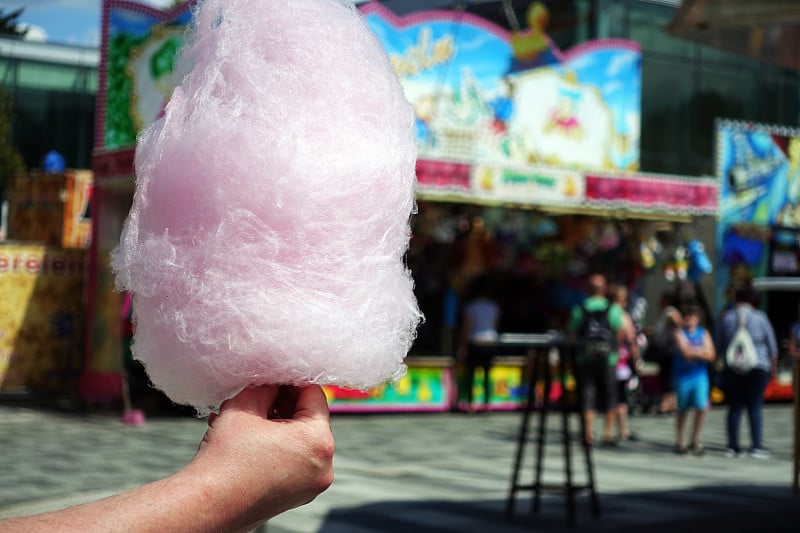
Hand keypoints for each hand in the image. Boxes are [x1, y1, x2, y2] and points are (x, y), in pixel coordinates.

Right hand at [187, 385, 334, 530]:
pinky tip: (245, 435)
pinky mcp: (295, 495)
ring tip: (246, 415)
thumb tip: (273, 380)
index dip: (291, 380)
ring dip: (274, 423)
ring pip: (297, 438)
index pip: (314, 394)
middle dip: (281, 403)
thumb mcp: (246, 405)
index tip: (272, 376)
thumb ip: (266, 386)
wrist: (205, 506)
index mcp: (319, 442)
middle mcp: (322, 466)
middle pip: (308, 418)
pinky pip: (291, 458)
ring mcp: (310, 484)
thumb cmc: (225, 460)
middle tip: (257, 394)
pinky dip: (272, 444)